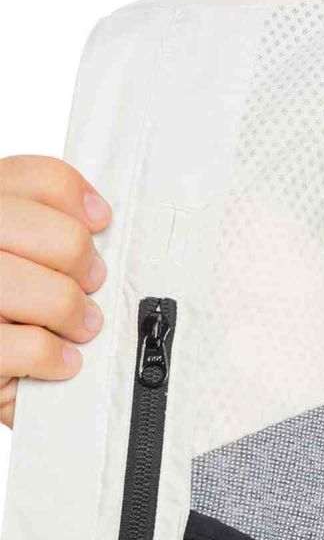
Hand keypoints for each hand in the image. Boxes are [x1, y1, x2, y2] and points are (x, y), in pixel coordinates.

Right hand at [0, 155, 111, 427]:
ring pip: (49, 293)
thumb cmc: (9, 312)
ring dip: (73, 312)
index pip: (35, 178)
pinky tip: (59, 361)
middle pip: (48, 232)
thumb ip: (47, 230)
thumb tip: (97, 216)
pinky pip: (31, 346)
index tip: (99, 222)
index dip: (77, 199)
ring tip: (78, 327)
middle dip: (81, 260)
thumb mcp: (24, 256)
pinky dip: (56, 357)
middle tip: (91, 283)